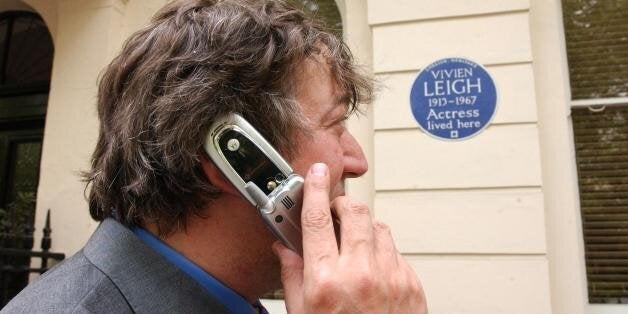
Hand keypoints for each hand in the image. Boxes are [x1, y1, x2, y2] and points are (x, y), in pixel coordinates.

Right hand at [272, 163, 426, 312]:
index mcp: (326, 281)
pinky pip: (395, 251)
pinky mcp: (412, 283)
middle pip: (354, 212)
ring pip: (378, 227)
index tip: (316, 174)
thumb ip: (293, 277)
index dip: (314, 190)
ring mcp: (391, 276)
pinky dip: (382, 253)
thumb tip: (283, 249)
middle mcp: (361, 273)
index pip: (317, 220)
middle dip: (342, 204)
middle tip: (334, 212)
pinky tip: (372, 272)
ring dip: (363, 229)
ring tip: (353, 249)